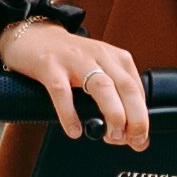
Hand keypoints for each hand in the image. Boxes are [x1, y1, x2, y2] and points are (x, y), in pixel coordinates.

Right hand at [3, 20, 151, 146]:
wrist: (34, 36)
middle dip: (135, 118)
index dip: (142, 118)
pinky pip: (63, 92)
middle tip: (132, 140)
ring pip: (102, 86)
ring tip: (111, 136)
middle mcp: (99, 56)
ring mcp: (74, 60)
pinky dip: (70, 114)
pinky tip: (75, 130)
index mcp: (115, 58)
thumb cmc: (69, 60)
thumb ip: (114, 99)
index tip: (139, 139)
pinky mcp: (50, 66)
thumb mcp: (99, 71)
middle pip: (127, 87)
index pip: (137, 90)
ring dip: (113, 114)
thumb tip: (130, 136)